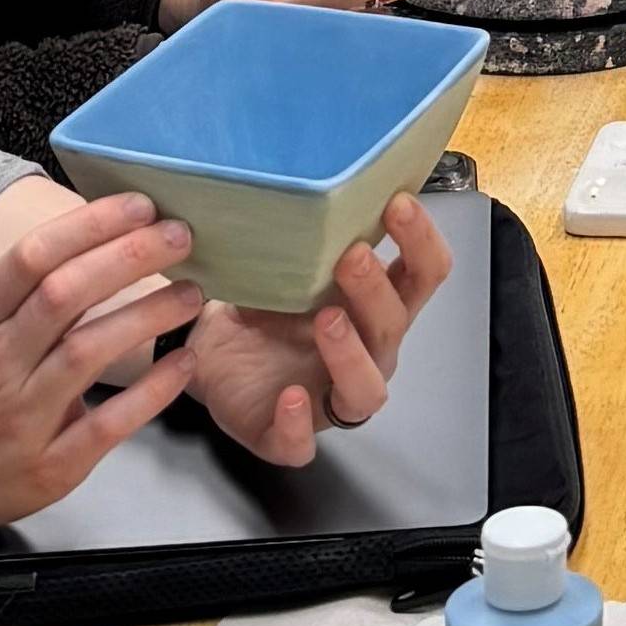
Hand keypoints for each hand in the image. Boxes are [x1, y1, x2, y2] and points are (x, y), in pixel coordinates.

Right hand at [0, 190, 205, 536]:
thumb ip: (29, 292)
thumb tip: (105, 235)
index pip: (29, 259)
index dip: (86, 226)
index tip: (138, 204)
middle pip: (63, 294)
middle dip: (126, 257)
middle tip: (179, 236)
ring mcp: (22, 416)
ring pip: (86, 352)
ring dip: (146, 315)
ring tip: (191, 294)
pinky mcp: (52, 465)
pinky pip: (109, 422)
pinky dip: (153, 390)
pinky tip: (185, 361)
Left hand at [171, 189, 450, 466]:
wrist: (204, 355)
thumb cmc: (259, 308)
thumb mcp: (280, 265)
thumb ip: (302, 236)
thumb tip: (300, 183)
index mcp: (373, 307)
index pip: (422, 275)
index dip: (421, 241)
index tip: (398, 202)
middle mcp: (365, 353)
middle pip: (395, 324)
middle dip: (377, 289)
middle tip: (352, 255)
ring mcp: (330, 397)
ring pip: (365, 390)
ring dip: (351, 353)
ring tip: (328, 318)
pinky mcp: (288, 435)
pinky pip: (302, 442)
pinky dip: (297, 422)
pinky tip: (288, 397)